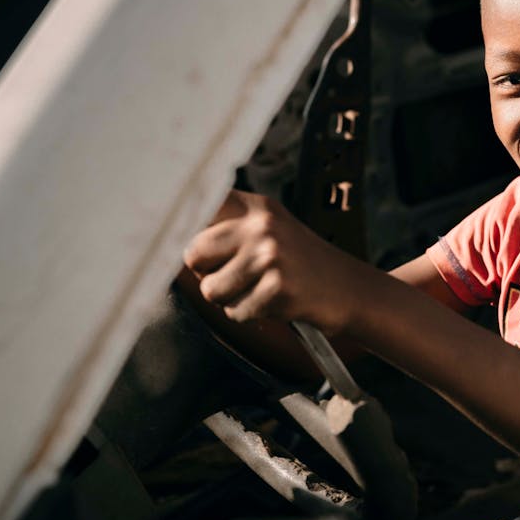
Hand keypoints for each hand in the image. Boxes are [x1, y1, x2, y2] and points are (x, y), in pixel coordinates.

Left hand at [183, 189, 357, 333]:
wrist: (352, 290)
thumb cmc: (304, 265)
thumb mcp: (272, 231)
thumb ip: (228, 228)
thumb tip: (168, 239)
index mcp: (257, 208)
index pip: (198, 204)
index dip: (177, 222)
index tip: (168, 231)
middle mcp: (262, 226)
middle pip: (192, 253)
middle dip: (208, 273)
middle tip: (238, 277)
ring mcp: (271, 256)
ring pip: (211, 289)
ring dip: (229, 300)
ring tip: (260, 291)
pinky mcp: (277, 289)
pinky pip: (236, 312)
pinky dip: (251, 315)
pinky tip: (276, 303)